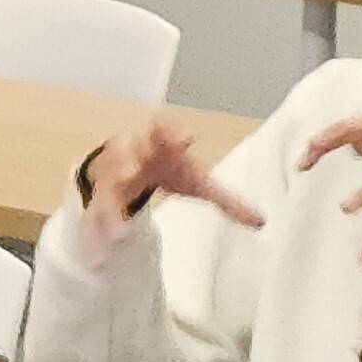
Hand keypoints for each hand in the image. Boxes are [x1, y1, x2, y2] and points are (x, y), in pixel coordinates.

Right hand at [78, 120, 262, 235]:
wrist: (130, 167)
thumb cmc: (168, 169)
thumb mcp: (196, 183)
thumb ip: (226, 200)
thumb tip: (261, 221)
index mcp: (161, 142)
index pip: (164, 128)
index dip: (172, 133)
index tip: (186, 139)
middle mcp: (135, 149)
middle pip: (131, 145)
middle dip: (131, 155)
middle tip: (135, 169)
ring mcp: (114, 168)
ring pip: (109, 173)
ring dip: (112, 183)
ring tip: (119, 196)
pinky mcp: (100, 190)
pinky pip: (99, 201)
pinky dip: (102, 215)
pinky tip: (110, 232)